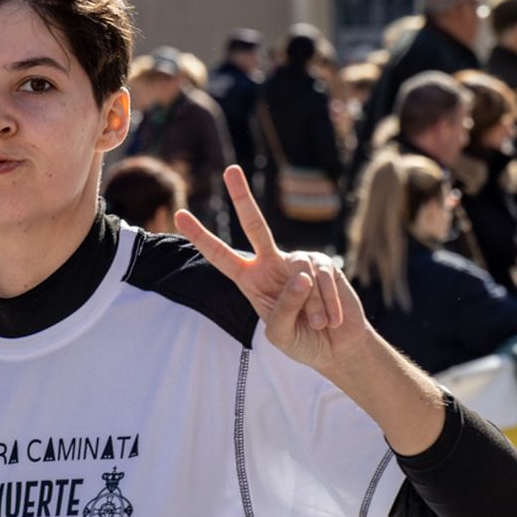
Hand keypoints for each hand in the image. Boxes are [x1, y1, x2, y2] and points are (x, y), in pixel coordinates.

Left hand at [175, 165, 368, 372]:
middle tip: (230, 169)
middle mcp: (270, 263)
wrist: (336, 347)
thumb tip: (300, 275)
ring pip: (300, 276)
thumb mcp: (281, 335)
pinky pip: (322, 279)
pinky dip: (328, 305)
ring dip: (311, 307)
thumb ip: (283, 308)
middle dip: (242, 197)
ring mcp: (298, 260)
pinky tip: (332, 319)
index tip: (179, 215)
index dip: (201, 237)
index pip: (220, 256)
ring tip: (319, 325)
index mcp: (249, 280)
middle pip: (254, 226)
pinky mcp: (324, 264)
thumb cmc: (302, 342)